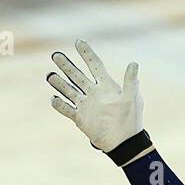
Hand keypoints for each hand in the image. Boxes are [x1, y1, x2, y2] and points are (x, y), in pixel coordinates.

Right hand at [47, 40, 144, 157]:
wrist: (125, 143)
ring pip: (69, 90)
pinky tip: (53, 98)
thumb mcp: (132, 99)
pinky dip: (59, 104)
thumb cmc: (131, 120)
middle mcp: (94, 93)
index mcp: (106, 86)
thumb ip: (131, 82)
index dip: (87, 53)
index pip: (94, 65)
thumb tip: (134, 63)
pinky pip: (66, 109)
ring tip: (50, 75)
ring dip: (59, 83)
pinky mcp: (80, 118)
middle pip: (77, 75)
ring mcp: (86, 105)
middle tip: (56, 55)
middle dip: (66, 65)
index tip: (78, 42)